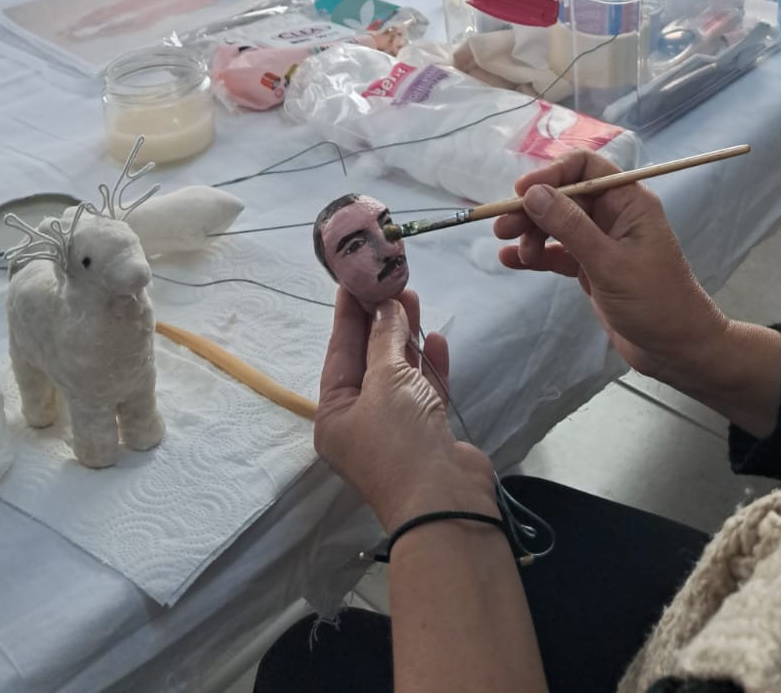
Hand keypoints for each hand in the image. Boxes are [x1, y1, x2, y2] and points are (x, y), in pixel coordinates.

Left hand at [315, 288, 494, 529]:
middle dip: (379, 321)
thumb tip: (384, 309)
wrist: (445, 500)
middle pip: (368, 361)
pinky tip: (435, 338)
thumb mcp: (386, 381)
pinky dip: (429, 365)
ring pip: (398, 372)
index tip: (352, 280)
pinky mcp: (427, 432)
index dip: (347, 315)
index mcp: (335, 415)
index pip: (339, 353)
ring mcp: (396, 428)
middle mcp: (361, 421)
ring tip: (413, 298)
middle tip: (388, 282)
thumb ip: (385, 340)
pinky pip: (424, 389)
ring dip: (406, 337)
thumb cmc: (400, 439)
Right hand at [495, 148, 728, 390]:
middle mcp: (615, 215)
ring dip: (533, 233)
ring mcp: (603, 242)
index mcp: (629, 201)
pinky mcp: (593, 268)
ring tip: (513, 251)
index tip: (520, 192)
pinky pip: (559, 252)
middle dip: (533, 209)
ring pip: (559, 224)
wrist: (678, 351)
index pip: (585, 169)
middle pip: (565, 197)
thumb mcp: (609, 263)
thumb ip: (570, 227)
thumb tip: (533, 193)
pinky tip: (513, 261)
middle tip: (501, 227)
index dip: (551, 174)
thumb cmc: (655, 302)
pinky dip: (538, 254)